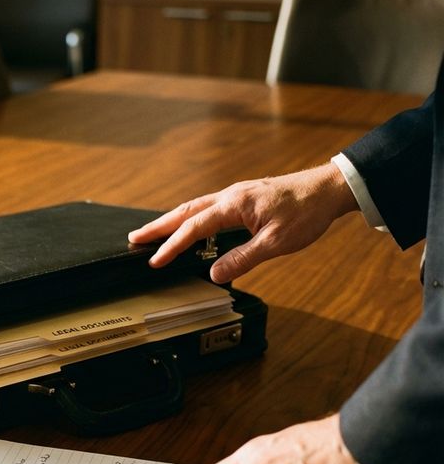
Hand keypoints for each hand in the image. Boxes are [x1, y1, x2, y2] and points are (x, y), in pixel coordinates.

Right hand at [128, 162, 357, 283]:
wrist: (329, 189)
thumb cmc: (307, 212)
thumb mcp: (277, 242)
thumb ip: (244, 258)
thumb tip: (215, 273)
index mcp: (235, 204)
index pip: (194, 227)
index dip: (172, 245)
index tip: (155, 260)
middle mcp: (230, 195)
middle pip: (185, 211)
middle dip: (158, 226)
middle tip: (134, 238)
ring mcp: (236, 195)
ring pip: (195, 208)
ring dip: (171, 220)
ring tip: (152, 233)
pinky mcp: (243, 198)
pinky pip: (208, 208)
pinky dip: (191, 218)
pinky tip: (189, 227)